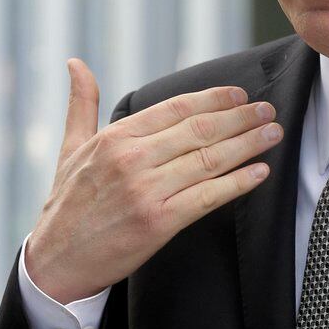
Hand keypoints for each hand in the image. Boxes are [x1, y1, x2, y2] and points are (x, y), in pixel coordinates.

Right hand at [24, 58, 282, 303]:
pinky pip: (208, 196)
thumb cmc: (67, 204)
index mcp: (115, 138)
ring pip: (209, 159)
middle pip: (200, 129)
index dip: (213, 98)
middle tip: (268, 110)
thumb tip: (76, 64)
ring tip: (273, 133)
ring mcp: (146, 191)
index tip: (239, 94)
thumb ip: (81, 104)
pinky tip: (260, 171)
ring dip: (248, 144)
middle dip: (241, 117)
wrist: (54, 264)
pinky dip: (238, 182)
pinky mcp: (159, 223)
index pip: (176, 108)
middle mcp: (132, 159)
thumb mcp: (69, 148)